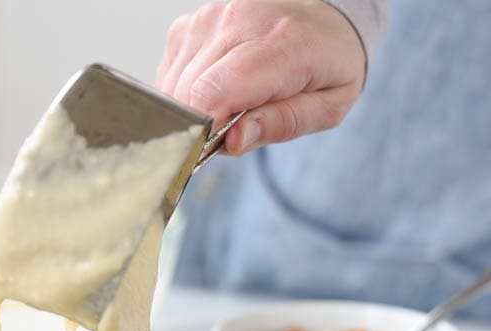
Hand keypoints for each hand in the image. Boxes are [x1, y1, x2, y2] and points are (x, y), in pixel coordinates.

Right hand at [157, 0, 365, 154]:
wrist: (324, 20)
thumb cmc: (327, 65)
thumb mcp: (328, 106)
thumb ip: (283, 124)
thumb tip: (233, 140)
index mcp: (281, 42)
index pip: (213, 94)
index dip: (206, 131)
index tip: (219, 145)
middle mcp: (238, 21)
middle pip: (188, 95)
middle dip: (203, 124)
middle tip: (235, 125)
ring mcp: (209, 19)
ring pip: (173, 89)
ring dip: (193, 109)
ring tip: (230, 102)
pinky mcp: (188, 25)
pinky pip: (169, 76)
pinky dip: (185, 92)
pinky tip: (215, 86)